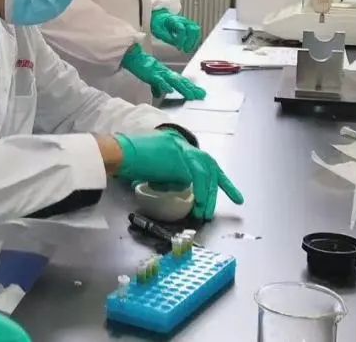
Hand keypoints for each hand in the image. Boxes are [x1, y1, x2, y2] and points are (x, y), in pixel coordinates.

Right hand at [115, 131, 243, 219]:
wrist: (119, 153)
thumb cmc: (128, 161)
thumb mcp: (154, 168)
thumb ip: (170, 175)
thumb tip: (179, 188)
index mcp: (176, 144)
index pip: (202, 160)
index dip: (216, 176)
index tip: (228, 188)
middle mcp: (181, 145)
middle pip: (209, 165)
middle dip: (224, 184)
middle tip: (237, 199)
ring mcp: (180, 150)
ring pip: (205, 172)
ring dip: (207, 194)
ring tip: (205, 212)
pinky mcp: (177, 158)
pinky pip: (193, 177)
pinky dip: (198, 191)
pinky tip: (198, 203)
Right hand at [121, 44, 205, 99]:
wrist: (132, 56)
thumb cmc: (142, 65)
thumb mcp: (151, 78)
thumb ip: (156, 86)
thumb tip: (159, 94)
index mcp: (166, 74)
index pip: (181, 81)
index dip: (191, 87)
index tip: (200, 93)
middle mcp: (165, 72)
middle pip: (181, 82)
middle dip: (191, 89)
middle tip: (201, 95)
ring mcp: (159, 73)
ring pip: (173, 81)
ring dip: (183, 88)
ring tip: (191, 95)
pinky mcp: (151, 74)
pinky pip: (159, 80)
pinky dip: (164, 85)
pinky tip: (170, 90)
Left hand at [151, 9, 201, 53]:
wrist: (161, 17)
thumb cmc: (159, 24)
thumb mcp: (157, 30)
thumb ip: (166, 37)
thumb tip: (176, 43)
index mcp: (173, 20)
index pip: (182, 29)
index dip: (181, 40)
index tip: (178, 47)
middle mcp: (182, 20)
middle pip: (192, 29)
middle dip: (190, 41)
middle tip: (185, 50)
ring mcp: (187, 22)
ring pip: (196, 30)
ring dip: (194, 42)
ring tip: (188, 49)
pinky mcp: (189, 26)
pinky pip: (196, 32)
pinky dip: (194, 41)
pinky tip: (190, 47)